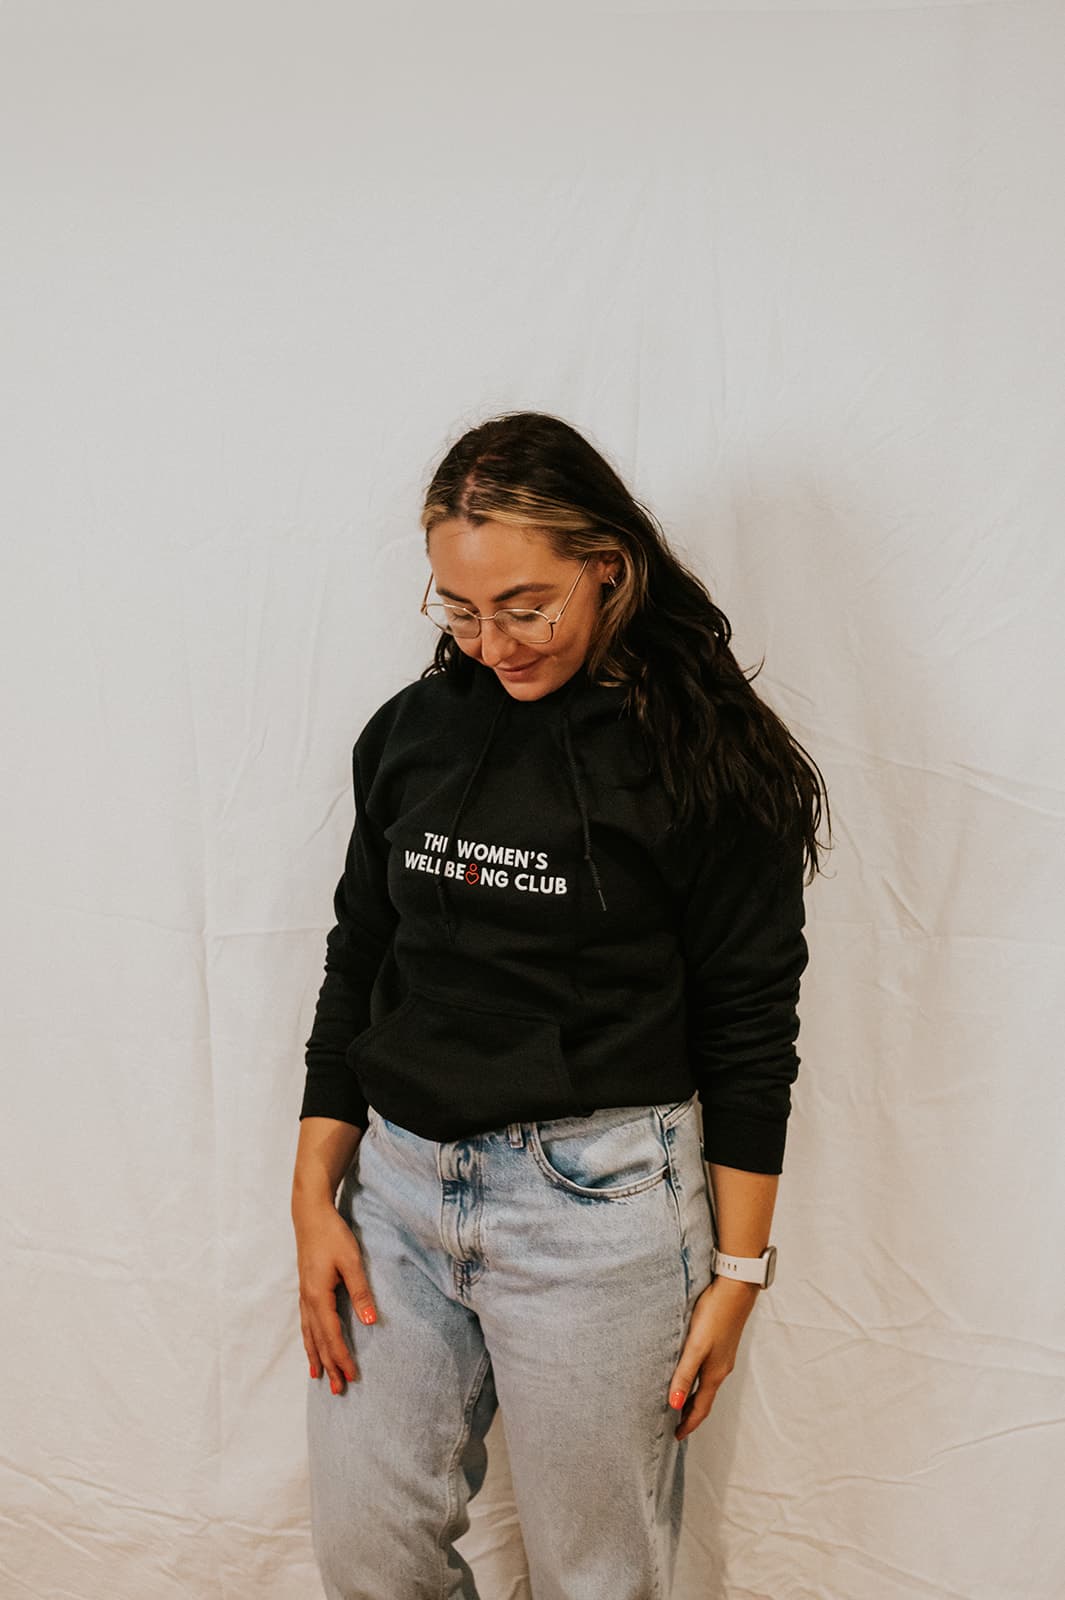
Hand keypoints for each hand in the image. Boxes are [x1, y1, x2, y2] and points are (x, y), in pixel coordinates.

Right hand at [293, 1197, 378, 1394]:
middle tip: (338, 1390)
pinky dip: (309, 1340)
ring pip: (309, 1334)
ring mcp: (304, 1295)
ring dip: (316, 1356)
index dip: (342, 1357)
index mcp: (318, 1296)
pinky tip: (311, 1346)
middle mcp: (308, 1300)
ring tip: (319, 1377)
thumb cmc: (332, 1235)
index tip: (352, 1376)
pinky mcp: (305, 1289)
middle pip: (318, 1341)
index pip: (332, 1335)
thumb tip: (370, 1321)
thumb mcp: (351, 1261)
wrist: (310, 1215)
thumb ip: (361, 1291)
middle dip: (329, 1365)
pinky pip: (305, 1323)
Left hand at [667, 1276, 760, 1440]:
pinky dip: (698, 1381)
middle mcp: (721, 1369)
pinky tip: (690, 1373)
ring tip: (678, 1404)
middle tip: (675, 1425)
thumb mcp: (695, 1346)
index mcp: (714, 1374)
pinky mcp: (722, 1344)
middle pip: (704, 1399)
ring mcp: (723, 1357)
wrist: (736, 1290)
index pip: (700, 1408)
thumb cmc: (714, 1316)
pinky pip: (709, 1372)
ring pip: (707, 1385)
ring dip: (693, 1398)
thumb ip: (684, 1375)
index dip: (688, 1423)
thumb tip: (673, 1404)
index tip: (677, 1436)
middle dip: (690, 1414)